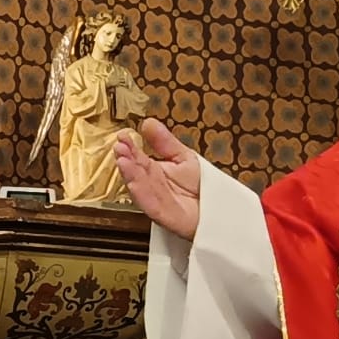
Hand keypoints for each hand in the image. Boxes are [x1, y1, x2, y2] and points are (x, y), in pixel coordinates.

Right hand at [113, 119, 202, 240]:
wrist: (218, 209)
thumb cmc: (202, 187)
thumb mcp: (183, 157)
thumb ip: (164, 142)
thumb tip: (148, 123)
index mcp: (155, 171)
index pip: (138, 157)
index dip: (130, 146)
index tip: (122, 135)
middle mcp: (152, 186)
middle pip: (137, 171)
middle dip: (128, 159)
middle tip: (120, 146)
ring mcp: (156, 200)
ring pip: (140, 187)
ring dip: (130, 175)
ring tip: (122, 160)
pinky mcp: (163, 215)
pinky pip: (151, 204)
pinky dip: (142, 194)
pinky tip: (134, 181)